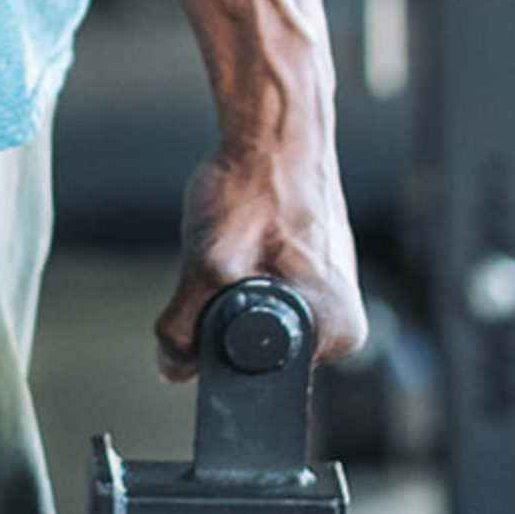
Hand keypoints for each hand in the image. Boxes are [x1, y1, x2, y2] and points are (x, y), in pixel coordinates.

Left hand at [153, 144, 366, 384]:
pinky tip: (246, 246)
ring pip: (253, 326)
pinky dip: (241, 279)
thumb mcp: (208, 262)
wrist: (274, 135)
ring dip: (230, 296)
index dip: (215, 351)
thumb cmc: (257, 187)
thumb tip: (171, 368)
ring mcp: (330, 303)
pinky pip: (262, 301)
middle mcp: (343, 327)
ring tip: (241, 247)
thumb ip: (184, 324)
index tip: (208, 300)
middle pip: (256, 355)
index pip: (258, 377)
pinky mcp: (312, 282)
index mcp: (336, 334)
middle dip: (222, 319)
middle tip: (227, 262)